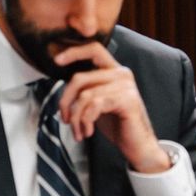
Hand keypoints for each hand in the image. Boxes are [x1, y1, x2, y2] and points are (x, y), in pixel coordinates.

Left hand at [52, 42, 168, 173]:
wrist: (137, 145)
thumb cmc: (117, 124)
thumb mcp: (97, 102)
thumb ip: (86, 89)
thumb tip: (64, 84)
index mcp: (114, 71)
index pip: (94, 49)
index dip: (74, 52)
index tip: (57, 61)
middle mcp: (122, 74)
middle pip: (80, 78)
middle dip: (66, 101)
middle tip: (66, 119)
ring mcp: (126, 86)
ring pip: (85, 95)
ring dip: (76, 118)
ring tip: (79, 131)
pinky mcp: (127, 100)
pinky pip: (95, 105)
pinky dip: (86, 121)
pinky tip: (88, 131)